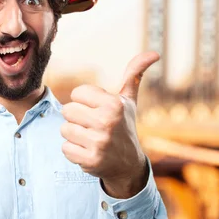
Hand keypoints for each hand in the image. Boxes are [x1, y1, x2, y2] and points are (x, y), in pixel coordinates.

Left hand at [60, 51, 159, 197]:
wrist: (128, 164)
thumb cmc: (124, 126)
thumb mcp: (129, 100)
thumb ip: (134, 74)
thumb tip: (153, 53)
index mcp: (114, 104)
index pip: (77, 93)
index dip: (84, 101)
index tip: (96, 110)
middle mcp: (107, 122)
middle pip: (67, 110)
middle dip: (77, 118)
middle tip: (92, 126)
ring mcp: (99, 142)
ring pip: (64, 129)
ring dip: (74, 135)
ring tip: (90, 138)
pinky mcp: (90, 160)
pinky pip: (65, 148)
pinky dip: (73, 150)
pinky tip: (88, 151)